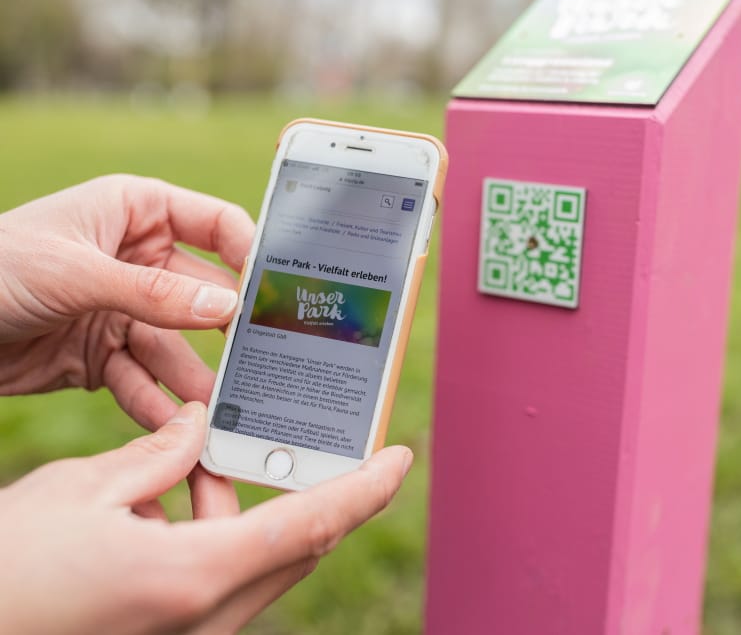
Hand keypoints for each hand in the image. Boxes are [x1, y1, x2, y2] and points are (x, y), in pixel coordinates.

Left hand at [0, 174, 254, 430]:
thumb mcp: (73, 272)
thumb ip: (153, 293)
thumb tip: (227, 308)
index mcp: (137, 214)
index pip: (217, 226)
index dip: (251, 254)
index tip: (278, 292)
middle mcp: (140, 262)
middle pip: (207, 298)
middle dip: (232, 333)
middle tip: (267, 364)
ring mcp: (125, 312)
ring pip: (180, 350)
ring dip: (200, 382)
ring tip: (226, 413)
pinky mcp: (105, 359)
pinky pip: (145, 384)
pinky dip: (161, 409)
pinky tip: (182, 433)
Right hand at [0, 401, 413, 633]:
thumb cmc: (10, 572)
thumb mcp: (82, 492)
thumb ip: (158, 454)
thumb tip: (198, 428)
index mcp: (195, 577)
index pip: (311, 526)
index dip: (365, 489)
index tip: (400, 459)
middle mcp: (205, 619)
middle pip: (291, 547)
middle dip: (300, 492)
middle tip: (297, 445)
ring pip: (253, 564)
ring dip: (236, 511)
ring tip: (192, 464)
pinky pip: (218, 584)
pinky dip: (209, 540)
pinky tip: (163, 506)